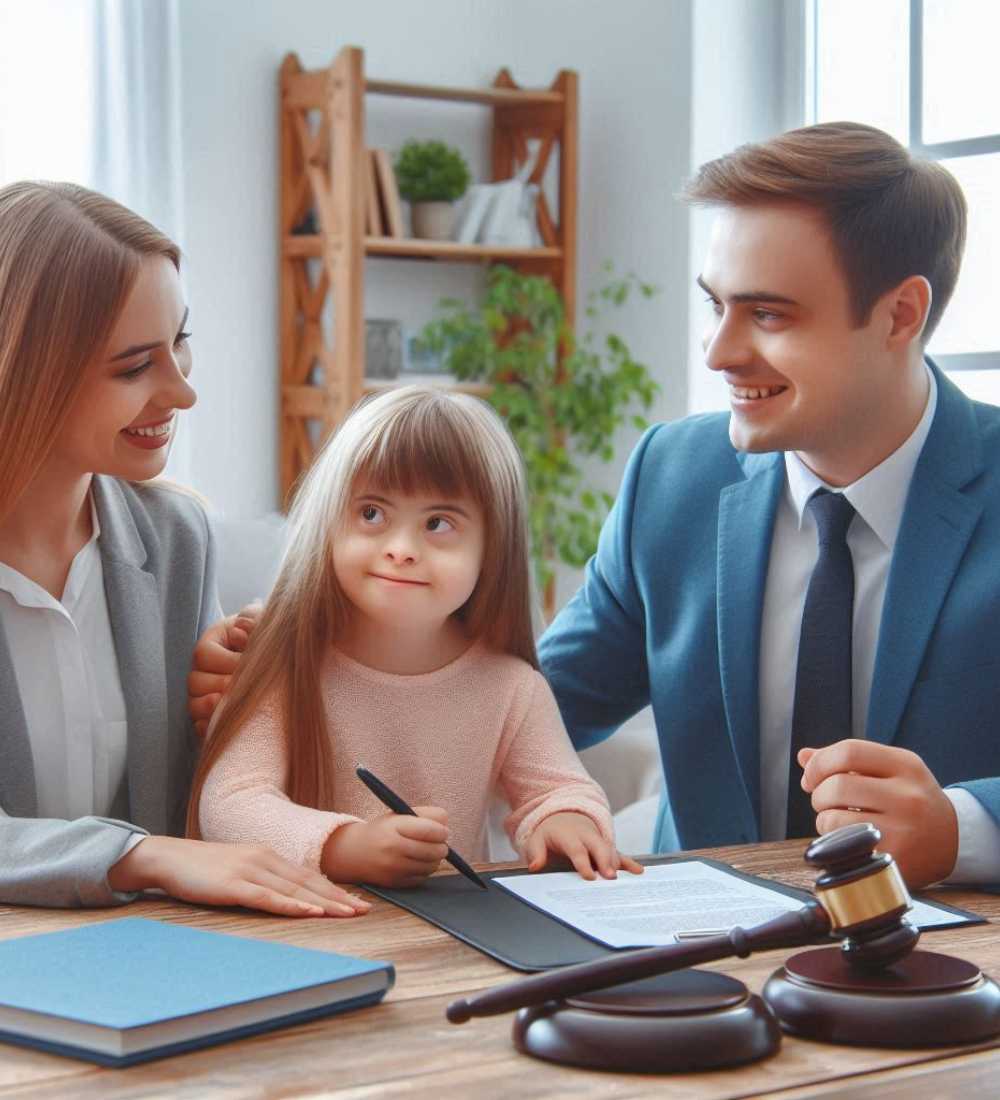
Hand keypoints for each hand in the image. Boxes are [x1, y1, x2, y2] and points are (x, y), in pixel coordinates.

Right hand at [108, 836, 370, 917]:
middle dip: (339, 898)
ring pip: (296, 890)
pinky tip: (310, 912)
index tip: (357, 902)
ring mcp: (251, 870)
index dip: (335, 890)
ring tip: (347, 913)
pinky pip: (269, 897)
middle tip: (364, 911)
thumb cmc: (203, 869)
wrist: (169, 858)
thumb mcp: (240, 870)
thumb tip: (288, 896)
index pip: (309, 876)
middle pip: (309, 882)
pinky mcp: (234, 884)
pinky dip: (292, 905)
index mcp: (269, 856)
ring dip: (324, 903)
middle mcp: (265, 859)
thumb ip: (263, 880)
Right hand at [188, 601, 261, 735]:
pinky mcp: (213, 717)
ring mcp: (205, 694)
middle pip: (195, 683)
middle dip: (223, 687)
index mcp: (213, 642)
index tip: (249, 664)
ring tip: (234, 706)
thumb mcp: (265, 622)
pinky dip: (211, 728)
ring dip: (214, 709)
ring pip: (193, 706)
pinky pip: (201, 727)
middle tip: (246, 689)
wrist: (283, 659)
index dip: (226, 662)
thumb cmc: (274, 637)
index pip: (203, 655)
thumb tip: (240, 628)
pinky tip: (227, 724)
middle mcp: (203, 669)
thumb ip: (255, 619)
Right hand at [322, 807, 449, 887]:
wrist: (354, 853)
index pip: (430, 830)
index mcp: (395, 827)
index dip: (442, 831)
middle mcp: (394, 849)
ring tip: (427, 851)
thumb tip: (446, 826)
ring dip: (435, 858)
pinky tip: (417, 861)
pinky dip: (425, 869)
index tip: (443, 831)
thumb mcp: (399, 815)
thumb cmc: (383, 830)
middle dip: (442, 845)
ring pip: (432, 865)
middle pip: (435, 850)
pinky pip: (423, 877)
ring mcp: (394, 868)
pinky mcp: (396, 883)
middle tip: (439, 842)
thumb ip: (426, 815)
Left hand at [524, 811, 644, 879]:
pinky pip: (618, 853)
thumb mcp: (537, 839)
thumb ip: (536, 853)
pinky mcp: (606, 846)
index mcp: (570, 836)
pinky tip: (639, 871)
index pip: (577, 850)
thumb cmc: (550, 833)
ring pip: (610, 850)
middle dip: (605, 861)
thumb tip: (535, 866)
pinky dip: (628, 861)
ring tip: (626, 880)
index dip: (583, 863)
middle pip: (598, 847)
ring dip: (618, 864)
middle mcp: (587, 836)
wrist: (563, 816)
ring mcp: (598, 840)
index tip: (590, 876)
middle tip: (611, 877)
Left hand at [799, 739, 958, 887]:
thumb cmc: (908, 799)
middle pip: (837, 786)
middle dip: (818, 794)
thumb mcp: (888, 770)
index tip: (811, 777)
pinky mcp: (894, 861)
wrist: (952, 839)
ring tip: (838, 822)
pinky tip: (846, 841)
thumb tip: (803, 757)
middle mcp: (908, 796)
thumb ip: (845, 761)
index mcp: (905, 765)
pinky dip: (833, 844)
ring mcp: (904, 830)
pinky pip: (842, 849)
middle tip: (825, 802)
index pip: (848, 751)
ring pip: (833, 819)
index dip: (819, 763)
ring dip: (823, 820)